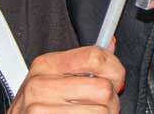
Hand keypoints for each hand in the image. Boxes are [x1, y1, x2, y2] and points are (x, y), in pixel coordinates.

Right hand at [8, 43, 122, 113]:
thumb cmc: (37, 107)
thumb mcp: (52, 80)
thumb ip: (81, 63)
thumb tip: (108, 44)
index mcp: (46, 65)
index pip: (93, 56)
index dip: (114, 69)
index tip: (116, 78)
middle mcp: (41, 85)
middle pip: (103, 88)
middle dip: (110, 101)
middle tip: (102, 105)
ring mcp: (41, 109)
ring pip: (101, 112)